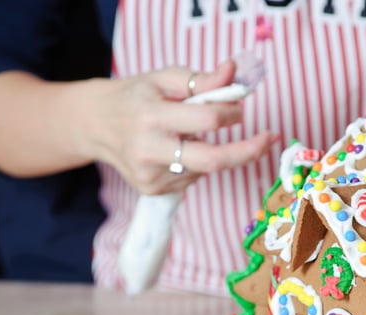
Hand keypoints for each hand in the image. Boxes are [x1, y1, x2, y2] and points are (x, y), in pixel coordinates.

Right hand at [93, 60, 277, 194]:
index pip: (206, 119)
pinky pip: (192, 178)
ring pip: (204, 169)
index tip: (238, 108)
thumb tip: (234, 74)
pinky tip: (176, 150)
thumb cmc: (137, 96)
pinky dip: (196, 163)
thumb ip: (202, 79)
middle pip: (213, 160)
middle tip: (269, 139)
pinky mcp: (152, 190)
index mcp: (151, 115)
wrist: (95, 125)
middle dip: (248, 152)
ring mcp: (150, 175)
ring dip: (212, 151)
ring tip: (187, 135)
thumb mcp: (164, 78)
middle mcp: (149, 149)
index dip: (230, 113)